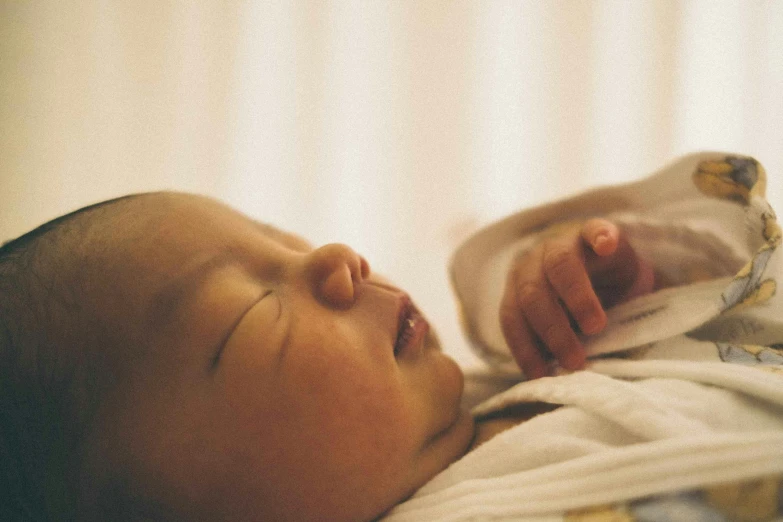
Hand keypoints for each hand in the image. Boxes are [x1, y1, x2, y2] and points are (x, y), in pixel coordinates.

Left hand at [499, 218, 654, 378]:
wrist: (611, 274)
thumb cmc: (580, 310)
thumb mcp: (563, 329)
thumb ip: (552, 345)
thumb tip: (548, 382)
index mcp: (518, 288)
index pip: (511, 317)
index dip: (524, 347)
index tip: (540, 374)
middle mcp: (533, 263)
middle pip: (532, 293)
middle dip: (551, 330)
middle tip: (575, 360)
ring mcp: (562, 242)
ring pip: (558, 264)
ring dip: (575, 297)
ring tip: (596, 326)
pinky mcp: (592, 230)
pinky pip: (594, 230)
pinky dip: (600, 237)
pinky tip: (607, 247)